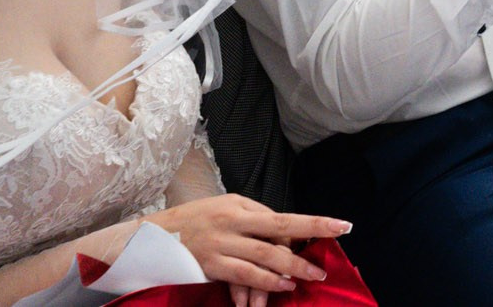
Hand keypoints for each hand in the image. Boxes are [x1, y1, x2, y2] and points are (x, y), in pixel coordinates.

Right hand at [146, 195, 347, 296]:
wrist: (151, 236)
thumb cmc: (194, 221)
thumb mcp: (224, 208)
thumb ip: (253, 219)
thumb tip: (285, 232)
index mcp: (238, 205)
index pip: (281, 216)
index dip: (312, 223)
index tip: (341, 226)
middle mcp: (232, 221)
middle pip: (279, 229)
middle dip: (310, 238)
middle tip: (333, 251)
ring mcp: (221, 244)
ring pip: (264, 255)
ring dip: (291, 267)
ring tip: (311, 276)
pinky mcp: (210, 265)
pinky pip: (244, 274)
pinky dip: (265, 280)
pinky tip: (282, 285)